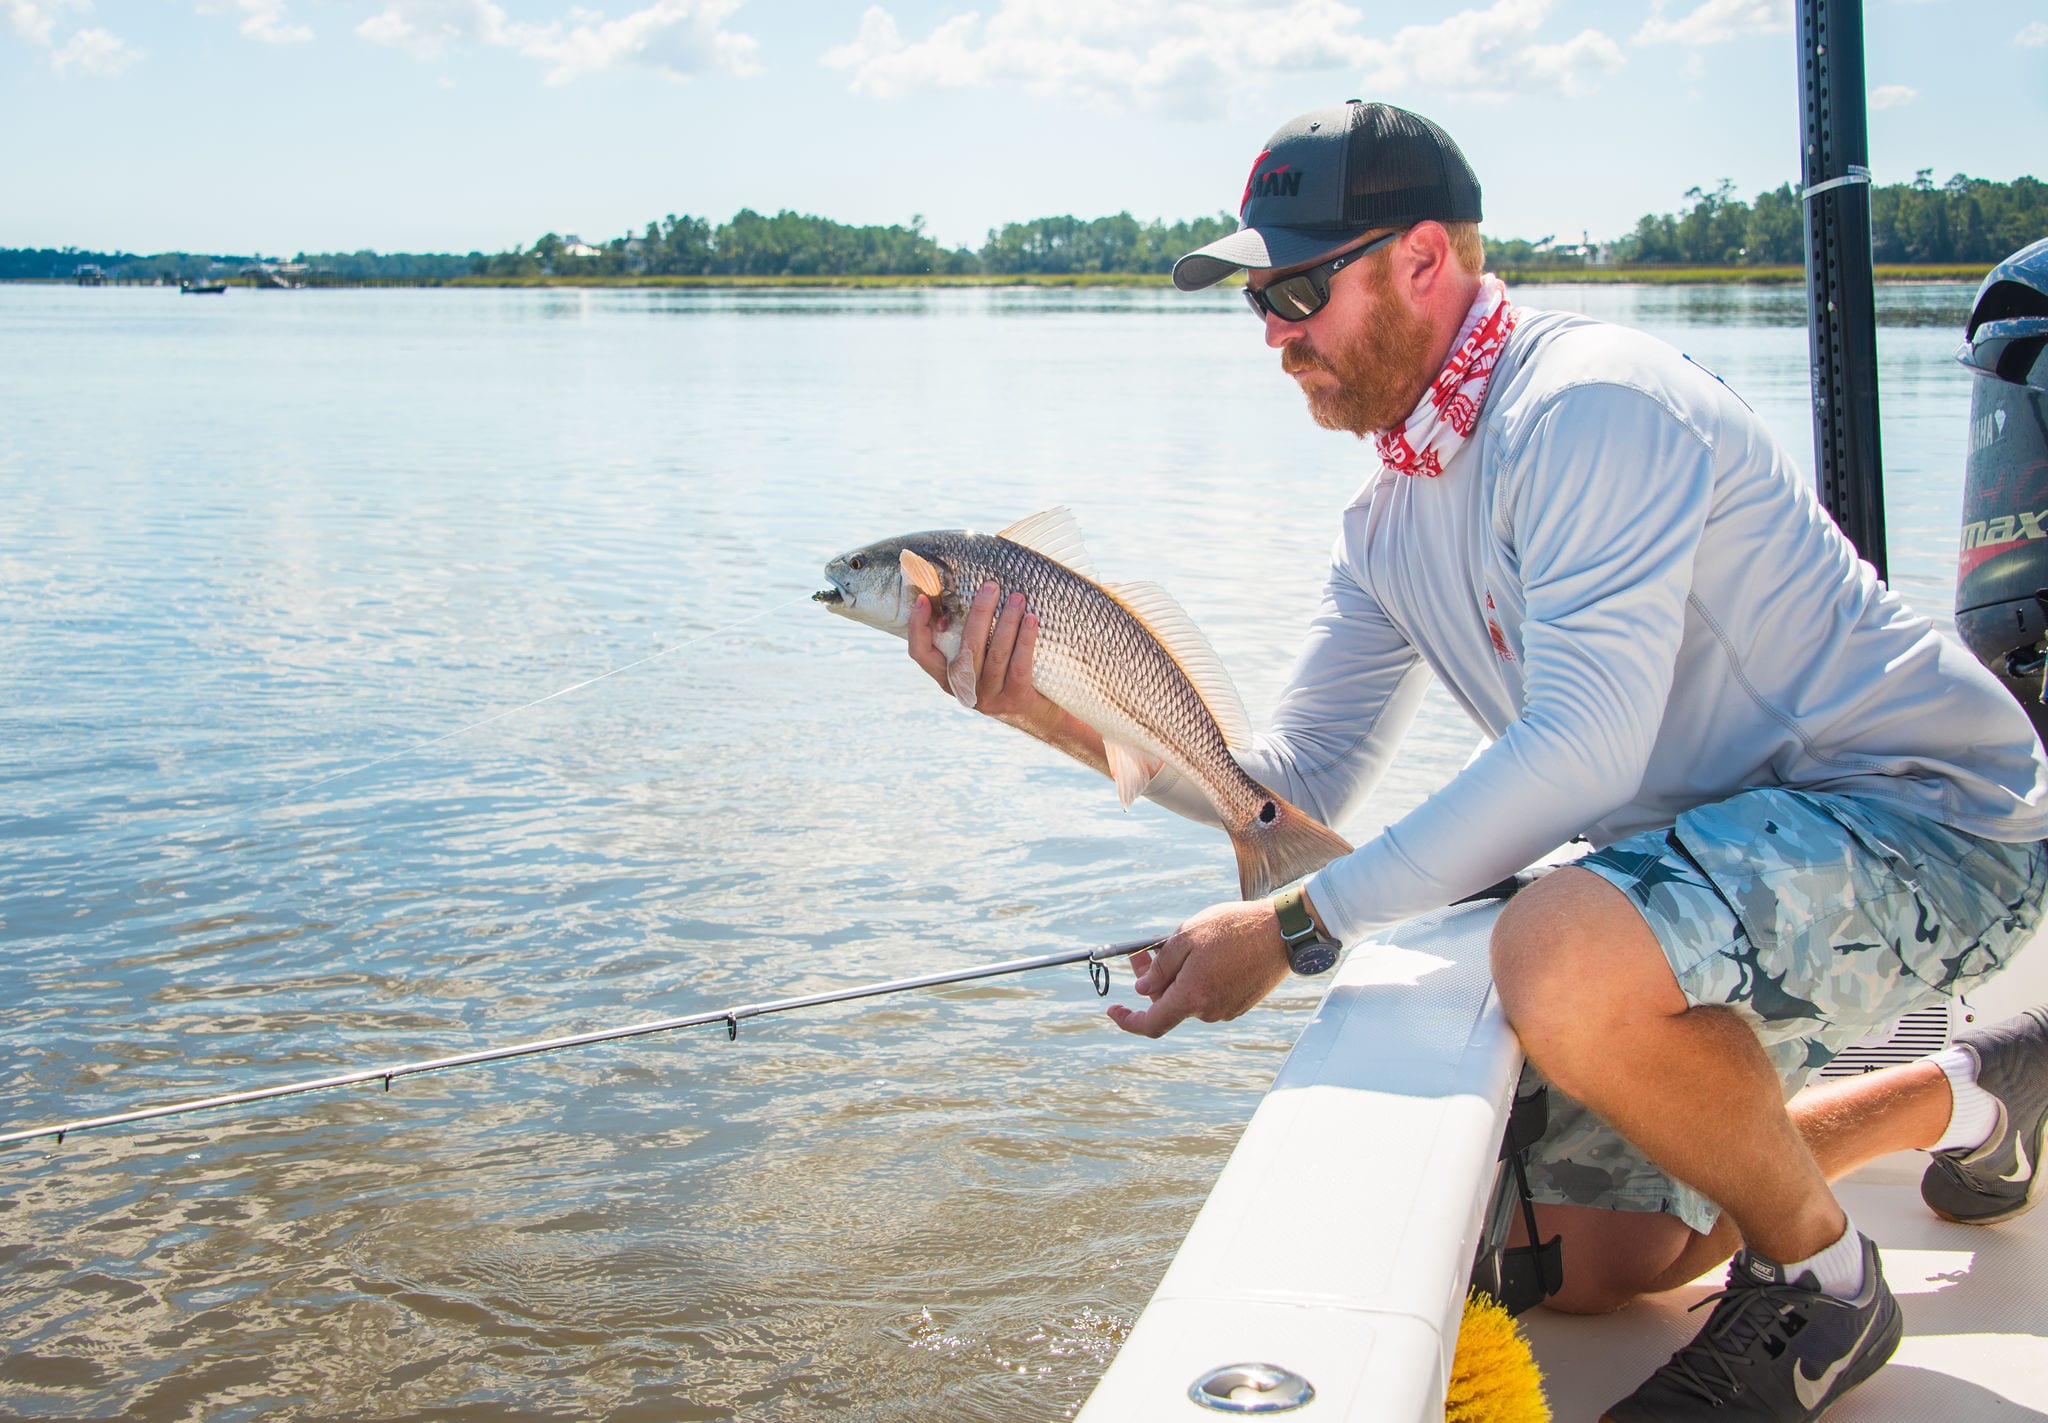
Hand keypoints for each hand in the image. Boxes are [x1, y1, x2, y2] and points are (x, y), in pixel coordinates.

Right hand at [907, 580, 1058, 733]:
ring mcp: (989, 697)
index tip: (922, 599)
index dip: (917, 627)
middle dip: (979, 613)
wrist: (1040, 716)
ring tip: (1017, 597)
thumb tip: (969, 592)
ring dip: (1007, 621)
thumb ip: (970, 638)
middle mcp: (965, 688)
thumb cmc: (1008, 677)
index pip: (921, 653)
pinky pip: (1018, 664)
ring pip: (995, 653)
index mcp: (948, 677)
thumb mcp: (982, 663)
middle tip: (991, 586)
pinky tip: (1031, 620)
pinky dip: (1025, 639)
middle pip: (967, 647)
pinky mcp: (1015, 699)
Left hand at [1107, 899, 1292, 1038]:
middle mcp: (1208, 1010)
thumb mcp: (1186, 937)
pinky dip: (1198, 979)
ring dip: (1178, 976)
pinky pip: (1209, 994)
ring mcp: (1227, 1009)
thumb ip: (1160, 967)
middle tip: (1145, 951)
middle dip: (1152, 981)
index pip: (1151, 1024)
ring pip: (1189, 997)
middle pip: (1168, 1004)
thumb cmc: (1233, 929)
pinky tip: (1206, 953)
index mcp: (1191, 997)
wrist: (1283, 932)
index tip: (1112, 1010)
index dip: (1128, 1021)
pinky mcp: (1241, 1003)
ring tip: (1182, 943)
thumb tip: (1142, 991)